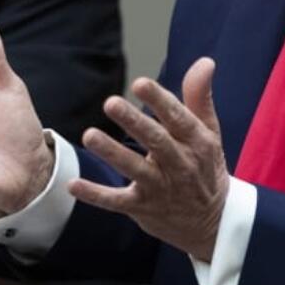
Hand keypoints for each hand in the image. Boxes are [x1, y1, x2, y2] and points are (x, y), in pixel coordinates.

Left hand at [69, 57, 228, 261]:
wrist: (212, 224)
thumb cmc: (205, 167)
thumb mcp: (209, 132)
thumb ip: (200, 96)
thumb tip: (205, 61)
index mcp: (197, 142)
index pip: (178, 118)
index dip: (159, 100)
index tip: (139, 83)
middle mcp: (180, 165)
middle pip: (156, 142)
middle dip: (133, 122)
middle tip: (110, 103)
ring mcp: (160, 188)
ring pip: (134, 170)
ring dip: (112, 153)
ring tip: (90, 135)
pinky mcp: (142, 208)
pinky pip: (116, 202)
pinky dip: (95, 195)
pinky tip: (73, 184)